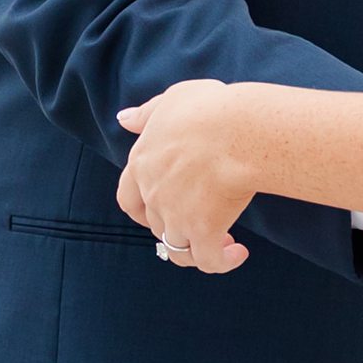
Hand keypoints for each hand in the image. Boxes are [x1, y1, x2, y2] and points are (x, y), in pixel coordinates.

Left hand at [116, 82, 252, 272]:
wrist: (237, 130)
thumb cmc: (209, 109)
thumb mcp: (170, 100)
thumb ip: (146, 115)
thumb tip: (123, 119)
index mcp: (142, 163)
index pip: (129, 198)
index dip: (142, 210)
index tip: (162, 210)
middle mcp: (153, 194)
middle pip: (157, 225)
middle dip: (179, 226)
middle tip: (207, 220)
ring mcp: (176, 216)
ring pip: (178, 249)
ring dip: (200, 248)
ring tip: (227, 242)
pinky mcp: (203, 232)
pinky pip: (208, 261)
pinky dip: (222, 262)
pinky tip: (239, 253)